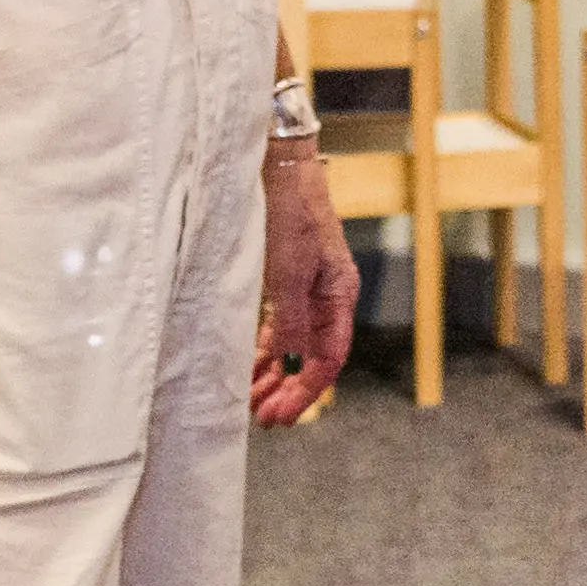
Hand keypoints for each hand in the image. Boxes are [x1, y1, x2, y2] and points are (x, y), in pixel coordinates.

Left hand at [250, 144, 357, 421]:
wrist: (278, 166)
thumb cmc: (288, 211)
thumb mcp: (287, 268)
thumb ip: (289, 315)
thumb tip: (286, 358)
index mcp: (339, 294)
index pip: (328, 357)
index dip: (306, 390)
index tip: (282, 415)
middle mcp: (326, 296)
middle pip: (311, 356)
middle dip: (288, 390)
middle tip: (263, 419)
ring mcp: (304, 288)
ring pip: (291, 345)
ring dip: (272, 374)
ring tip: (250, 399)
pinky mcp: (281, 279)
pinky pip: (274, 327)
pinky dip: (260, 349)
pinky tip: (247, 366)